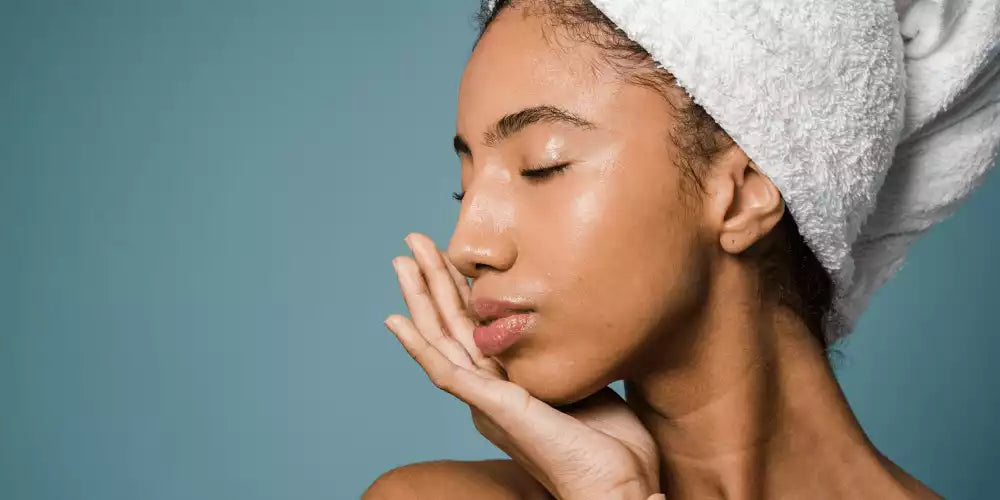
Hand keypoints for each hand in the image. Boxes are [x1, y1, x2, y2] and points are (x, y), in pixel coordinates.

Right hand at [384, 232, 660, 499]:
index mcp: (507, 384)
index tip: (448, 253)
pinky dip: (418, 345)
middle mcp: (489, 390)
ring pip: (440, 338)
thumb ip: (562, 352)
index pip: (473, 325)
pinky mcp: (491, 407)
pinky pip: (445, 371)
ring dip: (419, 298)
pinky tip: (397, 320)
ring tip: (401, 260)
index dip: (458, 288)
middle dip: (431, 280)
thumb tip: (567, 317)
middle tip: (412, 242)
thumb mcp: (583, 378)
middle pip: (449, 324)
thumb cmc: (610, 441)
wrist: (617, 483)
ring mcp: (486, 399)